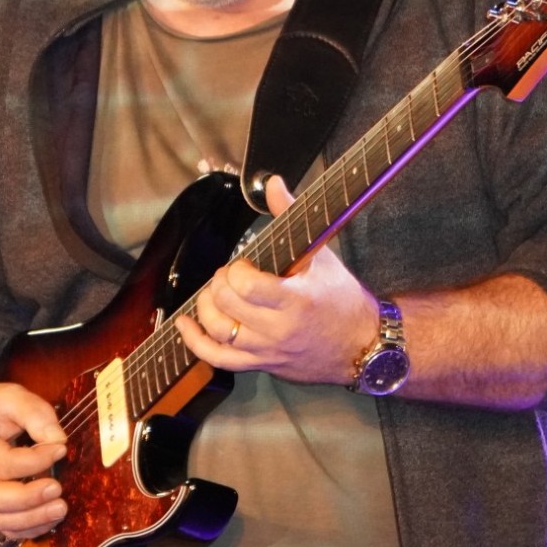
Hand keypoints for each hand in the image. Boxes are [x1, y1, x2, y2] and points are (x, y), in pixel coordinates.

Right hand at [0, 381, 69, 538]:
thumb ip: (35, 413)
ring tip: (60, 508)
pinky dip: (26, 529)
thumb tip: (59, 440)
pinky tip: (49, 518)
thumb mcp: (9, 396)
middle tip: (57, 489)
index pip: (4, 462)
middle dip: (29, 499)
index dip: (36, 459)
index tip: (62, 448)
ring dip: (31, 520)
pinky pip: (3, 527)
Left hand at [174, 176, 378, 385]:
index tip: (244, 264)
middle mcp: (279, 329)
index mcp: (296, 301)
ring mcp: (268, 350)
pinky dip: (196, 342)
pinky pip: (219, 360)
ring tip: (214, 293)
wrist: (361, 345)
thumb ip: (291, 216)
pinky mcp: (261, 364)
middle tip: (228, 276)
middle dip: (219, 283)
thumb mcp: (322, 255)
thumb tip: (272, 183)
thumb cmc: (342, 298)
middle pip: (228, 306)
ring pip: (219, 332)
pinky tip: (185, 324)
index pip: (248, 288)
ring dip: (206, 307)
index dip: (236, 271)